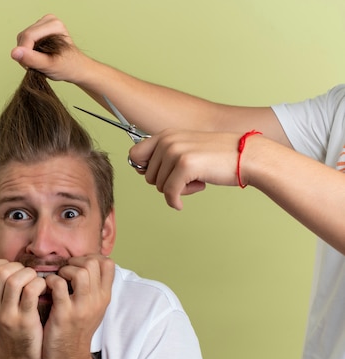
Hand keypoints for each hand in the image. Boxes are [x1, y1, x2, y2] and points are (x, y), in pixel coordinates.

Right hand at [0, 260, 44, 358]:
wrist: (17, 358)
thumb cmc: (10, 329)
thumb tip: (7, 264)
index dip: (5, 263)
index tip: (16, 271)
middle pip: (2, 271)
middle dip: (19, 267)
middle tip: (29, 276)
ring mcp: (6, 315)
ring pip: (15, 279)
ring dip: (30, 274)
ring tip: (36, 281)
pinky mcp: (24, 321)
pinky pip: (31, 291)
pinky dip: (39, 284)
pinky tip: (44, 288)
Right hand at [11, 14, 88, 82]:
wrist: (74, 68)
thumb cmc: (66, 67)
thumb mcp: (49, 66)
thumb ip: (31, 59)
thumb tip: (14, 52)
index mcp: (54, 25)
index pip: (28, 36)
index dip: (24, 53)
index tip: (30, 66)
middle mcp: (49, 20)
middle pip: (24, 36)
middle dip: (25, 53)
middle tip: (35, 65)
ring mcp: (43, 24)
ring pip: (22, 38)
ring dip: (26, 53)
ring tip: (37, 62)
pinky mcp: (38, 30)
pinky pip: (24, 40)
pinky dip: (27, 51)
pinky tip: (37, 57)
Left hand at [42, 255, 114, 358]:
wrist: (69, 358)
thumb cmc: (77, 329)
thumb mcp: (93, 308)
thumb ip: (93, 287)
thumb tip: (86, 263)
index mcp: (104, 296)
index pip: (108, 263)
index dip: (91, 257)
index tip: (77, 265)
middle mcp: (96, 300)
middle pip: (93, 263)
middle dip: (75, 262)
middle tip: (64, 272)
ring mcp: (82, 307)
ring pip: (80, 272)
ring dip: (64, 270)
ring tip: (58, 280)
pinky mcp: (64, 314)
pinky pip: (59, 286)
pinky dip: (51, 281)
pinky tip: (47, 289)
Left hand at [129, 129, 243, 209]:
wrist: (247, 155)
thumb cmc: (218, 156)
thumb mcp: (187, 147)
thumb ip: (165, 154)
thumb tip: (141, 170)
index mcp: (166, 134)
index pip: (134, 155)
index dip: (144, 169)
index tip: (161, 175)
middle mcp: (167, 140)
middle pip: (147, 176)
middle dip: (166, 182)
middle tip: (187, 177)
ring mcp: (175, 152)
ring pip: (159, 186)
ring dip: (178, 189)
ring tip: (197, 178)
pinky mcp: (185, 166)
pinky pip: (170, 194)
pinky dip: (177, 200)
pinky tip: (196, 191)